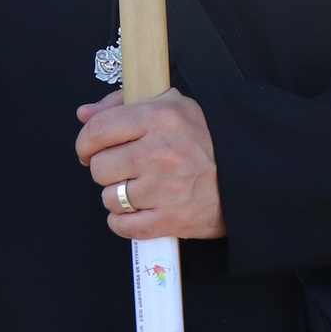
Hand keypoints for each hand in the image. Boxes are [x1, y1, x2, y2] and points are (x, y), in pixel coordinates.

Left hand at [74, 88, 223, 240]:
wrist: (245, 173)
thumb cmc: (204, 138)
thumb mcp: (170, 105)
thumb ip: (121, 105)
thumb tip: (84, 114)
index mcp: (159, 117)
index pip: (98, 131)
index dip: (85, 143)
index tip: (88, 150)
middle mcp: (161, 152)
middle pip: (100, 168)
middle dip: (106, 170)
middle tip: (124, 169)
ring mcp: (166, 188)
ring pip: (109, 199)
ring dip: (118, 197)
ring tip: (138, 190)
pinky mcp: (172, 219)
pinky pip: (124, 226)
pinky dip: (125, 222)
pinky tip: (138, 211)